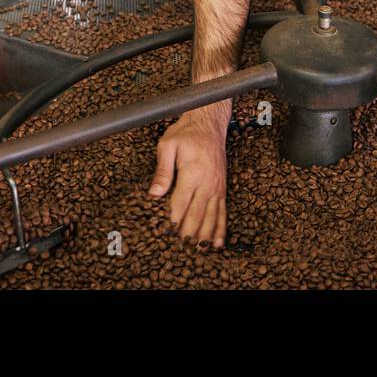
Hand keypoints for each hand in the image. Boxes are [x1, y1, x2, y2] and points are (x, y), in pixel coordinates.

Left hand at [148, 101, 229, 246]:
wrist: (209, 123)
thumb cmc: (186, 132)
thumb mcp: (168, 145)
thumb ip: (162, 170)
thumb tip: (154, 193)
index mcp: (192, 174)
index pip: (179, 205)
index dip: (170, 223)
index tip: (163, 236)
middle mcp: (207, 184)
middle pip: (195, 216)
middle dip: (186, 235)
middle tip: (177, 252)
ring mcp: (217, 188)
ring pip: (210, 218)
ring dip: (203, 237)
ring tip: (196, 254)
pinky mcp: (222, 188)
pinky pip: (223, 212)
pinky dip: (220, 229)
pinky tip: (217, 244)